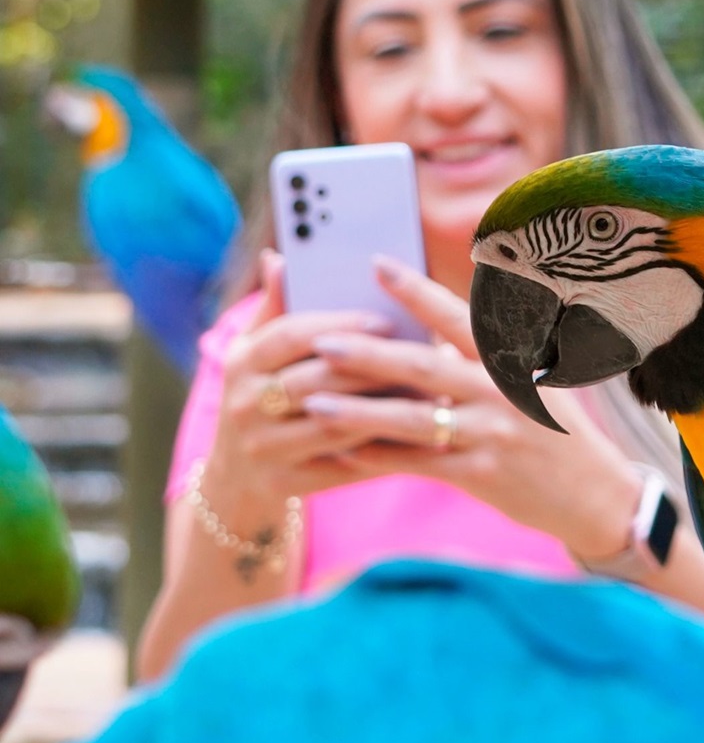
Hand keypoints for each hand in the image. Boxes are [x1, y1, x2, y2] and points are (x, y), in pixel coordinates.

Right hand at [203, 250, 400, 514]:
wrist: (234, 479)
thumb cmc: (260, 394)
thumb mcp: (256, 352)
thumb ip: (275, 307)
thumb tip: (280, 258)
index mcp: (241, 362)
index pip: (291, 335)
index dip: (340, 325)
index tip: (387, 320)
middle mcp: (244, 405)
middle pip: (316, 381)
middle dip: (373, 368)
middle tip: (423, 356)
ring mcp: (262, 449)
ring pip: (334, 426)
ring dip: (385, 410)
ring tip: (431, 394)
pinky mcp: (284, 485)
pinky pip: (342, 467)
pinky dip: (383, 452)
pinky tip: (420, 437)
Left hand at [303, 255, 642, 559]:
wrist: (595, 493)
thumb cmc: (551, 427)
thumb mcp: (528, 379)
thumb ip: (477, 358)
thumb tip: (416, 335)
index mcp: (510, 358)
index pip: (456, 315)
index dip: (415, 290)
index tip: (376, 264)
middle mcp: (500, 391)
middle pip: (423, 367)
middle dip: (367, 354)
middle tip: (320, 339)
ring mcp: (491, 435)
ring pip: (413, 420)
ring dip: (359, 412)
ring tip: (313, 402)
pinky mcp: (483, 477)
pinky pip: (421, 465)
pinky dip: (381, 459)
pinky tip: (343, 453)